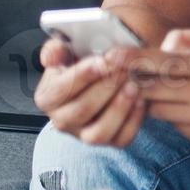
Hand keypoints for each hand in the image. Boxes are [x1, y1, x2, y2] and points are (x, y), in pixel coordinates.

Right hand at [33, 38, 147, 147]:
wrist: (106, 77)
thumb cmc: (85, 63)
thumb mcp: (66, 50)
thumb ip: (56, 49)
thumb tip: (52, 55)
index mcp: (48, 98)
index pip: (60, 90)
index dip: (82, 76)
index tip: (103, 61)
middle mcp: (62, 121)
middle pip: (81, 111)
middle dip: (105, 88)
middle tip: (123, 70)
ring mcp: (85, 135)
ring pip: (98, 133)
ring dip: (118, 108)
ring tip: (133, 85)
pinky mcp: (110, 140)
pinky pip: (122, 138)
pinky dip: (133, 120)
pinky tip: (142, 100)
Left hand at [127, 29, 189, 146]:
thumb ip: (187, 39)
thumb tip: (159, 49)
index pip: (161, 62)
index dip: (132, 60)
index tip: (110, 57)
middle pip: (153, 90)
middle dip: (135, 83)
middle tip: (122, 76)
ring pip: (160, 110)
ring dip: (154, 101)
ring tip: (162, 90)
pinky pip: (177, 126)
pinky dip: (176, 116)